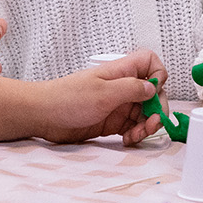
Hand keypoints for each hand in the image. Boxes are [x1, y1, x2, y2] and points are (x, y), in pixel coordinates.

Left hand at [36, 51, 166, 145]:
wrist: (44, 116)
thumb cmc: (67, 98)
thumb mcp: (103, 93)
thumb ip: (131, 89)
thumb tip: (153, 87)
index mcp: (121, 71)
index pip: (150, 62)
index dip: (158, 75)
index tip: (154, 92)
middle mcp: (122, 86)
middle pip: (153, 93)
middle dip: (156, 109)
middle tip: (150, 124)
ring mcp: (118, 104)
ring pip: (145, 112)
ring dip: (146, 125)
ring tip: (137, 135)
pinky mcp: (112, 121)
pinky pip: (133, 126)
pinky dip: (136, 134)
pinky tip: (129, 140)